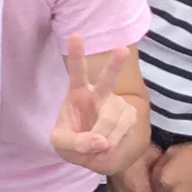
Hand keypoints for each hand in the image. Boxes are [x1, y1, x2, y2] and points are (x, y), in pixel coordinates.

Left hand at [47, 42, 142, 175]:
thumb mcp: (61, 144)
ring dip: (103, 137)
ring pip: (112, 118)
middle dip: (115, 65)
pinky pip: (123, 130)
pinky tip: (108, 146)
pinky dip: (113, 143)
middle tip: (122, 50)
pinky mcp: (130, 115)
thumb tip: (103, 142)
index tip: (75, 35)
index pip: (76, 71)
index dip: (76, 54)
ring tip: (96, 146)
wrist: (92, 156)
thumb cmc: (72, 142)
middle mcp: (99, 94)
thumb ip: (75, 144)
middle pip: (108, 79)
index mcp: (77, 93)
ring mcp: (117, 103)